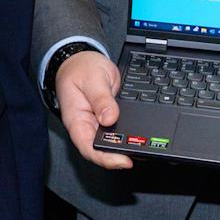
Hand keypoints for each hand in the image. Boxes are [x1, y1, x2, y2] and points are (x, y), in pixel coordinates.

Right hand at [56, 50, 132, 168]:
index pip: (88, 147)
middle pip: (100, 150)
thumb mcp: (93, 78)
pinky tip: (139, 137)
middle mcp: (86, 126)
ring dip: (125, 147)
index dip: (105, 158)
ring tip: (143, 148)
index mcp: (76, 120)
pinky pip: (116, 132)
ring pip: (110, 143)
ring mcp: (97, 124)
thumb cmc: (81, 68)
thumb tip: (110, 118)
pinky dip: (127, 136)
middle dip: (119, 156)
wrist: (80, 59)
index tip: (124, 160)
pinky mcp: (107, 119)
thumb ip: (101, 98)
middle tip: (139, 153)